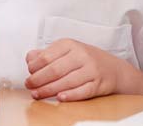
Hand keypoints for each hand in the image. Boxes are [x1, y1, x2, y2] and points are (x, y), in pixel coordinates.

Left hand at [25, 39, 142, 101]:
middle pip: (55, 69)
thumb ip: (46, 54)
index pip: (47, 56)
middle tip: (30, 86)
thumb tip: (30, 58)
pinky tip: (60, 97)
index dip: (35, 67)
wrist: (114, 68)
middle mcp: (81, 55)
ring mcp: (91, 69)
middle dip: (39, 80)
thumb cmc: (85, 60)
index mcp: (70, 45)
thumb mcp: (66, 52)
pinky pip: (83, 90)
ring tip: (38, 94)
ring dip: (49, 90)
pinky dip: (71, 95)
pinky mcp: (99, 83)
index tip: (28, 73)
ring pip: (67, 81)